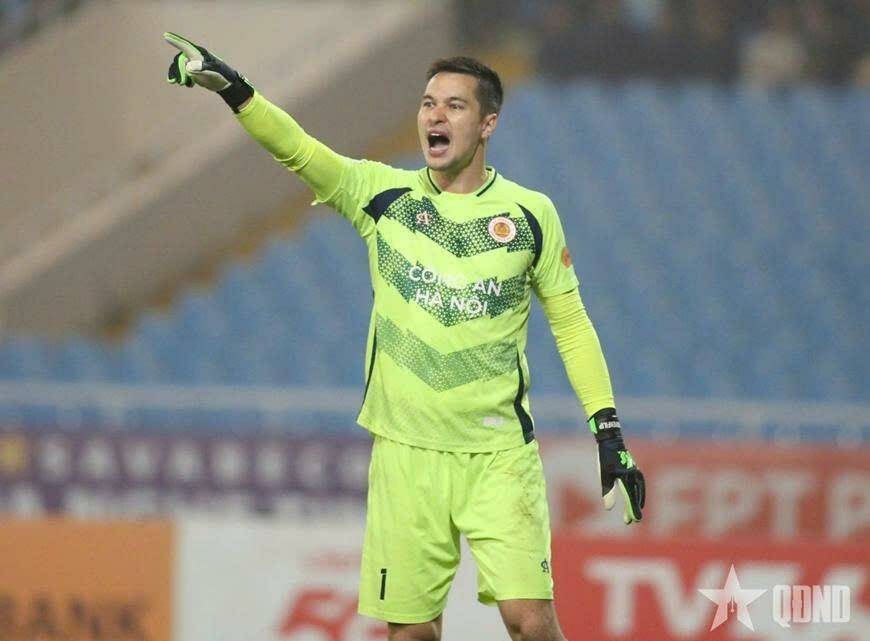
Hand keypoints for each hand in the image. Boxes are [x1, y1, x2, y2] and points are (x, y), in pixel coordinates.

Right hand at [163, 32, 253, 110]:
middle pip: (180, 60)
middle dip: (178, 70)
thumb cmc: (222, 75)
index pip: (185, 46)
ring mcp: (193, 64)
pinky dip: (181, 78)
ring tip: (180, 83)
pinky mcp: (193, 71)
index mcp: (199, 54)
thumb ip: (201, 68)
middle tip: (181, 82)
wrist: (226, 84)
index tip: (166, 35)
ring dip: (177, 75)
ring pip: (179, 66)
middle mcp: (195, 57)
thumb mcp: (213, 72)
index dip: (175, 40)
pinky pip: (182, 72)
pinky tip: (187, 85)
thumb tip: (188, 66)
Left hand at [590, 408, 645, 523]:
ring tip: (636, 511)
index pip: (631, 499)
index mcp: (627, 479)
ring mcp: (636, 472)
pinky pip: (640, 484)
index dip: (632, 510)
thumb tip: (609, 508)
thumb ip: (608, 491)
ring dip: (638, 501)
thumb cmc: (606, 457)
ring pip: (640, 490)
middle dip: (634, 508)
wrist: (611, 440)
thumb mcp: (604, 475)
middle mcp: (634, 476)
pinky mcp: (634, 469)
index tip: (635, 521)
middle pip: (636, 496)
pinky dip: (639, 492)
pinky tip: (635, 494)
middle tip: (632, 520)